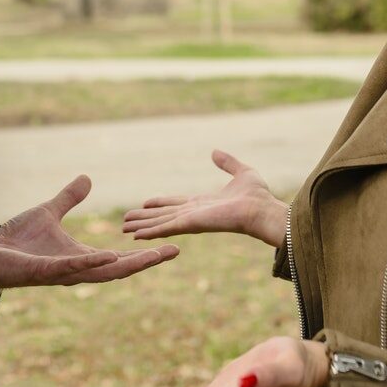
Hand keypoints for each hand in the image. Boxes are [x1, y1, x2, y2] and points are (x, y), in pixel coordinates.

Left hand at [0, 175, 178, 288]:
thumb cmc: (16, 239)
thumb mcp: (49, 212)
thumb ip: (69, 199)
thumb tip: (88, 179)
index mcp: (82, 257)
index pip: (120, 257)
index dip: (145, 252)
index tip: (171, 245)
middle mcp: (78, 269)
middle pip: (120, 268)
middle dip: (147, 261)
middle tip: (173, 251)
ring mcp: (63, 272)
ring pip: (103, 271)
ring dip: (128, 264)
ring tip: (152, 257)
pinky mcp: (46, 271)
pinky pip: (73, 268)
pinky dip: (91, 263)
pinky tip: (109, 255)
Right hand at [122, 150, 287, 247]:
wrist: (262, 210)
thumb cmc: (257, 196)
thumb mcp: (242, 172)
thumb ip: (227, 163)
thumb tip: (214, 152)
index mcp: (203, 202)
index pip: (176, 203)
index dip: (160, 203)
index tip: (146, 203)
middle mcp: (194, 213)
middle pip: (163, 215)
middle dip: (145, 218)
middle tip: (126, 220)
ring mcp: (191, 220)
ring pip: (160, 223)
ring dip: (142, 226)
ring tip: (124, 228)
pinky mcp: (191, 224)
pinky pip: (166, 227)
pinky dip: (150, 231)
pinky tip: (135, 235)